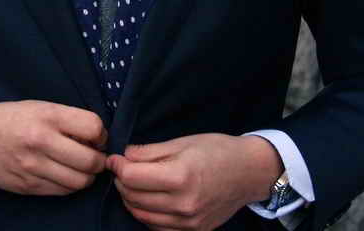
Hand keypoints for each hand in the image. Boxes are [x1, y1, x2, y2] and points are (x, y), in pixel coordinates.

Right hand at [0, 100, 107, 195]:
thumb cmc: (11, 118)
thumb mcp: (41, 107)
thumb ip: (68, 120)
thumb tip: (98, 137)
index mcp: (48, 117)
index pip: (93, 128)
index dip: (101, 134)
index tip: (96, 137)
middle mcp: (41, 141)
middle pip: (90, 161)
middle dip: (99, 160)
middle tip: (94, 156)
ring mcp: (33, 167)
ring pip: (79, 182)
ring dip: (87, 176)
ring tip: (80, 167)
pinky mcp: (27, 186)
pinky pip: (61, 192)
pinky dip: (69, 185)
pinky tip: (64, 174)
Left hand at [106, 133, 282, 230]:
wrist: (249, 172)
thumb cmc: (217, 150)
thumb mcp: (182, 142)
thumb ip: (150, 151)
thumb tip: (124, 156)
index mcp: (180, 176)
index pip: (132, 177)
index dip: (117, 166)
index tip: (114, 159)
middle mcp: (183, 204)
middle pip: (133, 197)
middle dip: (121, 182)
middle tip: (122, 169)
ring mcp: (188, 222)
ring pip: (141, 215)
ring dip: (130, 199)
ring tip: (133, 183)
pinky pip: (157, 228)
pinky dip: (146, 214)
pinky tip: (148, 200)